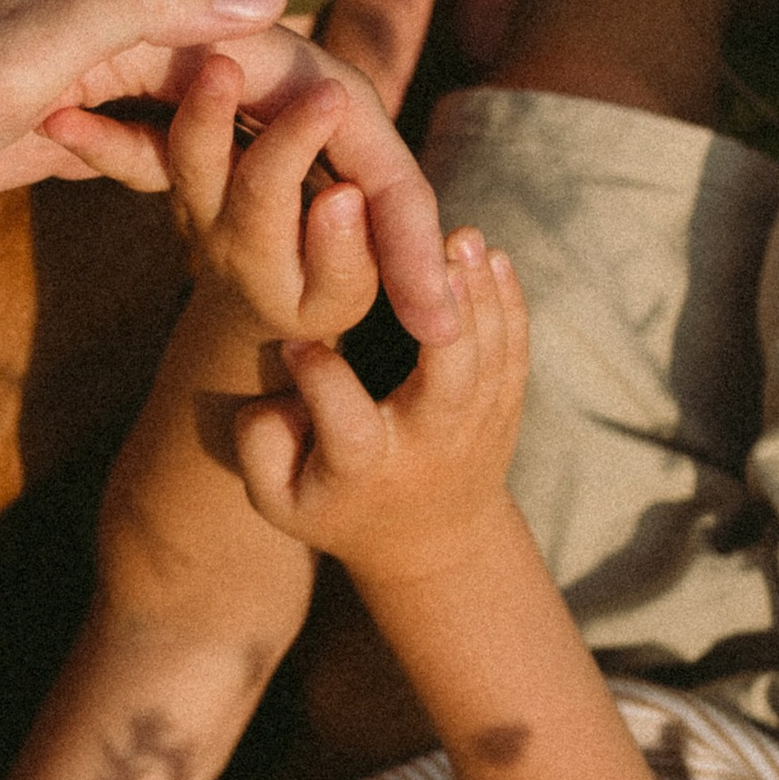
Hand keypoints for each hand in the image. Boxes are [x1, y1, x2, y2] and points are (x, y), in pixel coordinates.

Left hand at [0, 0, 456, 335]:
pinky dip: (232, 205)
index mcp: (167, 20)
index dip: (391, 186)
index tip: (438, 279)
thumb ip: (136, 5)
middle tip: (435, 320)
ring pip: (258, 147)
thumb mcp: (15, 44)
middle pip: (309, 128)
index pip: (323, 97)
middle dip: (379, 216)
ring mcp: (116, 87)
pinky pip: (184, 164)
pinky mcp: (74, 128)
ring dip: (321, 217)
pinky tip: (253, 263)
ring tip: (381, 300)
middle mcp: (158, 44)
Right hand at [237, 224, 526, 584]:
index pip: (344, 419)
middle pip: (450, 381)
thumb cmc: (340, 507)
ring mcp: (476, 427)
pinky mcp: (503, 409)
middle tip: (432, 249)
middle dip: (446, 316)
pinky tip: (496, 259)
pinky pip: (516, 354)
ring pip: (491, 359)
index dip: (318, 376)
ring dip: (482, 295)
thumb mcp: (279, 499)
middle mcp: (430, 445)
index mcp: (368, 468)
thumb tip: (282, 390)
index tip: (296, 337)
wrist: (431, 542)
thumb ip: (261, 447)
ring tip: (463, 237)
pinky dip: (512, 304)